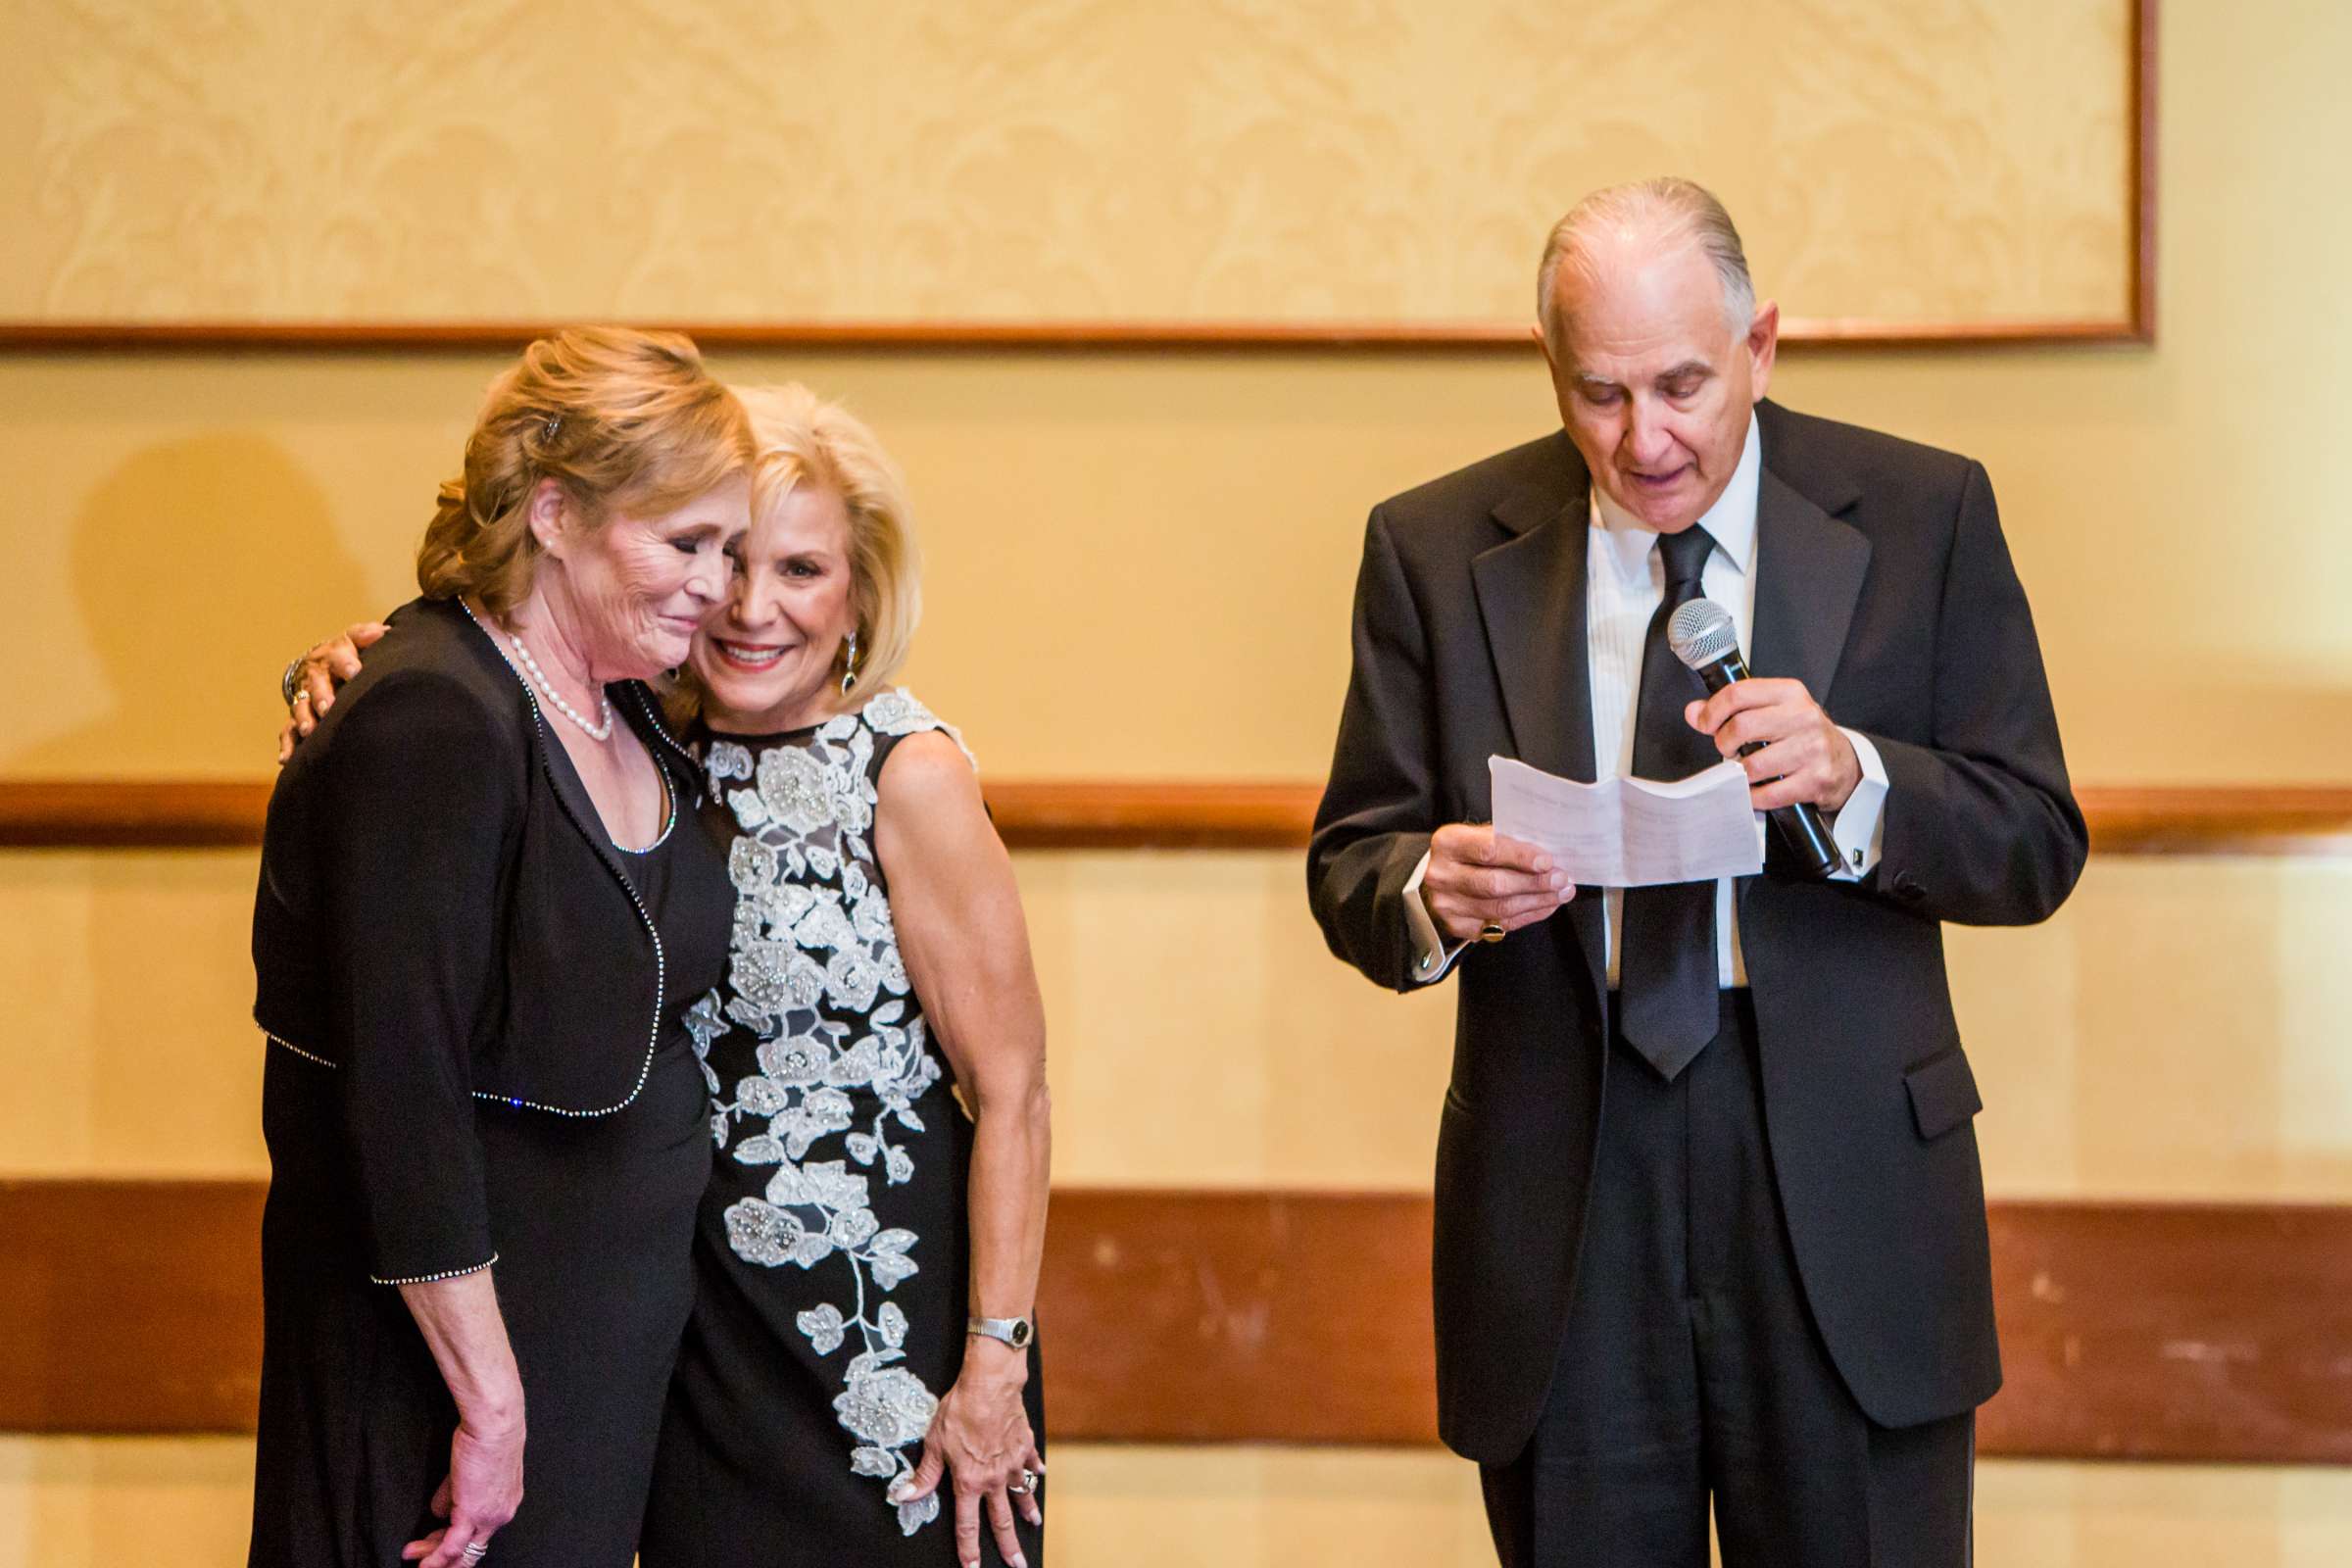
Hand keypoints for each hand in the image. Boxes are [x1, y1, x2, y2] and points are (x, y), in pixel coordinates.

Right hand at [276, 620, 386, 763]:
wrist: (316, 663)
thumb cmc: (345, 653)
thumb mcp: (355, 640)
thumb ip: (367, 636)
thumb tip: (383, 631)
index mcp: (332, 655)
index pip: (339, 656)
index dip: (346, 663)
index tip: (355, 672)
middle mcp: (315, 675)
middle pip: (316, 684)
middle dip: (321, 696)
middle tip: (328, 707)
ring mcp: (304, 696)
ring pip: (301, 707)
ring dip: (304, 718)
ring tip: (310, 731)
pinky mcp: (297, 715)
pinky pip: (288, 730)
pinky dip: (287, 745)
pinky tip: (286, 759)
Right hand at [401, 1410, 522, 1567]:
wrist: (495, 1426)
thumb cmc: (487, 1435)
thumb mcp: (468, 1471)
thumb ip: (454, 1494)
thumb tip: (439, 1511)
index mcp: (506, 1502)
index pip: (480, 1533)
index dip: (459, 1542)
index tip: (439, 1544)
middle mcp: (502, 1514)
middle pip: (472, 1548)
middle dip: (444, 1556)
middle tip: (422, 1558)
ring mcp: (489, 1516)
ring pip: (461, 1551)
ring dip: (435, 1557)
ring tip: (415, 1558)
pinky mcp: (472, 1513)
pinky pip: (452, 1546)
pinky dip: (435, 1559)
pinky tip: (423, 1565)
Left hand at [892, 1339, 1041, 1567]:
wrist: (990, 1384)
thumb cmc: (960, 1410)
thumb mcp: (934, 1442)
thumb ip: (925, 1474)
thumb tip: (904, 1495)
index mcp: (969, 1482)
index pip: (968, 1526)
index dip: (969, 1550)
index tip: (974, 1567)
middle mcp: (994, 1479)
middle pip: (1001, 1520)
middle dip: (1009, 1546)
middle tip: (1019, 1565)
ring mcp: (1013, 1463)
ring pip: (1021, 1494)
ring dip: (1027, 1511)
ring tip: (1034, 1524)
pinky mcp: (1025, 1445)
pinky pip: (1031, 1464)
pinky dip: (1035, 1471)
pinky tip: (1039, 1475)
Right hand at [1421, 822, 1573, 942]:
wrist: (1437, 878)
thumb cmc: (1467, 853)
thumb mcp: (1478, 836)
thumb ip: (1506, 842)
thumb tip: (1548, 855)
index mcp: (1447, 843)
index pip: (1488, 850)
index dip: (1520, 857)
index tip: (1548, 861)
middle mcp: (1442, 876)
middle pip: (1495, 884)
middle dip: (1534, 883)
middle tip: (1561, 879)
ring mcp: (1448, 905)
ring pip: (1501, 908)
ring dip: (1537, 901)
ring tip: (1561, 892)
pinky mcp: (1458, 926)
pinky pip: (1501, 925)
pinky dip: (1529, 915)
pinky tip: (1546, 905)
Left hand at [1683, 678, 1859, 812]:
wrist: (1843, 762)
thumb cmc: (1802, 735)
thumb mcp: (1773, 711)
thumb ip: (1733, 709)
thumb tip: (1694, 712)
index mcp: (1790, 693)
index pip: (1738, 694)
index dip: (1712, 711)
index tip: (1705, 724)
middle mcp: (1803, 717)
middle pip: (1741, 727)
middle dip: (1724, 744)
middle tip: (1729, 750)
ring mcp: (1812, 749)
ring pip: (1752, 765)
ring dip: (1740, 773)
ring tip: (1746, 769)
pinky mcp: (1815, 779)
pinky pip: (1768, 794)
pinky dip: (1753, 796)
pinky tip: (1756, 790)